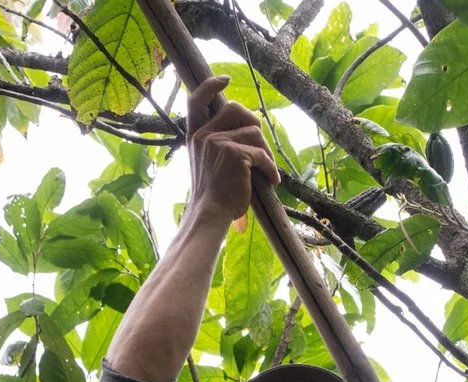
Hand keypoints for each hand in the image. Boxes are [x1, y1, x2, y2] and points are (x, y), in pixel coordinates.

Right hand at [183, 76, 277, 230]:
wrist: (209, 214)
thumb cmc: (212, 195)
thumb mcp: (207, 164)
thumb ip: (218, 144)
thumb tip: (250, 130)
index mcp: (195, 136)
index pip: (196, 100)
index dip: (210, 85)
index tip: (224, 80)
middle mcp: (204, 136)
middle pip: (236, 109)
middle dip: (253, 123)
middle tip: (260, 146)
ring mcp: (218, 142)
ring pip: (254, 131)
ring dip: (265, 150)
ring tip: (265, 170)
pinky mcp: (235, 153)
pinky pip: (261, 154)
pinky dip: (270, 167)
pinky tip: (272, 180)